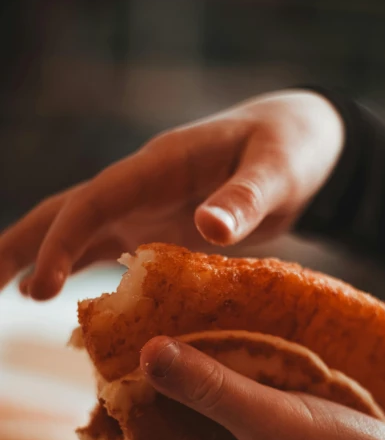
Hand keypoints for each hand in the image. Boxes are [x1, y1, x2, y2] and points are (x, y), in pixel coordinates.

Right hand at [0, 90, 343, 299]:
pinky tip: (65, 299)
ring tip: (6, 293)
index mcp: (160, 166)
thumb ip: (245, 199)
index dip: (63, 242)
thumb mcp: (278, 171)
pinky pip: (110, 248)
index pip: (94, 202)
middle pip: (65, 212)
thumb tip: (210, 230)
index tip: (41, 286)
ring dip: (39, 258)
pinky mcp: (160, 226)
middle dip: (21, 246)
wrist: (300, 140)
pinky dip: (81, 269)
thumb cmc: (291, 148)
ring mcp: (147, 206)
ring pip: (79, 231)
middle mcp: (141, 186)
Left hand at [131, 337, 384, 439]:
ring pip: (214, 433)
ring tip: (200, 344)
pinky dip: (239, 399)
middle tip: (166, 346)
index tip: (131, 368)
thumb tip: (149, 353)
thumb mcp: (269, 421)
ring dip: (208, 394)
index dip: (133, 416)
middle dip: (172, 398)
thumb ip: (209, 388)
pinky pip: (245, 428)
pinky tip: (244, 362)